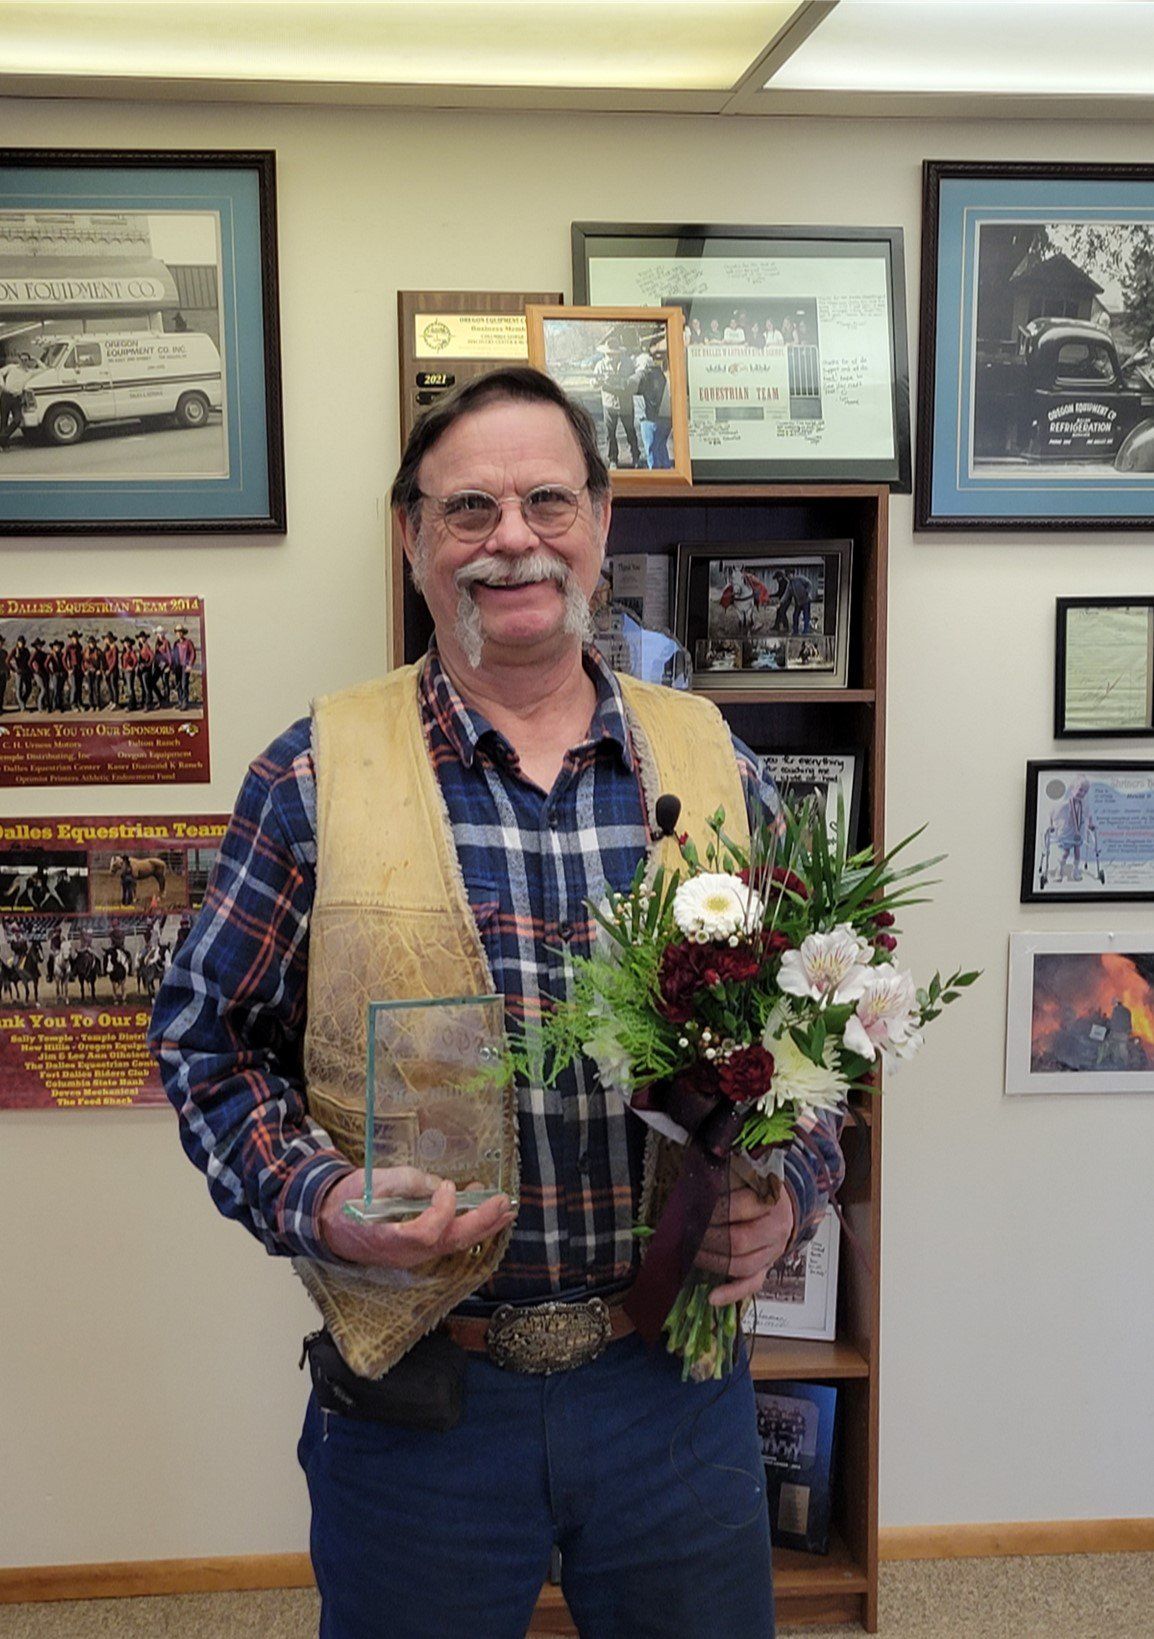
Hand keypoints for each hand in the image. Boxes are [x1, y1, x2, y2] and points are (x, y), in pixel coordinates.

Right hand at [318, 1167, 515, 1269]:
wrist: (329, 1224)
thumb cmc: (348, 1202)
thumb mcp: (373, 1184)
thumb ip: (408, 1183)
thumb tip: (439, 1186)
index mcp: (388, 1237)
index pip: (425, 1233)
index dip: (442, 1212)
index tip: (447, 1185)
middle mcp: (405, 1253)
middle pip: (449, 1242)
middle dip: (480, 1222)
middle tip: (502, 1202)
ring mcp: (413, 1255)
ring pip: (453, 1245)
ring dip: (482, 1226)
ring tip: (506, 1209)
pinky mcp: (417, 1250)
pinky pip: (448, 1242)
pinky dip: (469, 1228)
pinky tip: (485, 1215)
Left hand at [695, 1180, 794, 1306]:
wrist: (783, 1204)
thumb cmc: (755, 1186)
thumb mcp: (743, 1173)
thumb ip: (723, 1178)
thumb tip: (696, 1186)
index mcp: (771, 1200)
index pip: (738, 1208)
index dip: (712, 1211)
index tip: (692, 1209)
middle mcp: (776, 1229)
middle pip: (739, 1241)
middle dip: (707, 1239)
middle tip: (688, 1232)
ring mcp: (773, 1252)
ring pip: (742, 1266)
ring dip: (712, 1261)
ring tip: (692, 1253)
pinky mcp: (767, 1268)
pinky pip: (751, 1285)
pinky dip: (731, 1293)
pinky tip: (712, 1297)